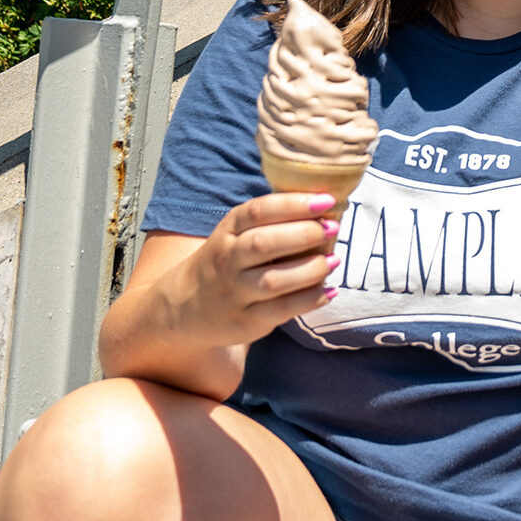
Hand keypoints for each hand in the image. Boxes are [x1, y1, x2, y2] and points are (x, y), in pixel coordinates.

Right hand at [159, 192, 338, 349]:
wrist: (186, 306)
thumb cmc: (230, 258)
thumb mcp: (238, 231)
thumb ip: (274, 218)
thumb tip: (327, 202)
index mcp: (229, 229)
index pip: (259, 211)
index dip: (294, 204)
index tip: (327, 200)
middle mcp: (227, 259)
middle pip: (264, 244)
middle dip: (304, 234)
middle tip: (332, 228)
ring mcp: (234, 292)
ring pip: (274, 280)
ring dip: (310, 269)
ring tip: (333, 260)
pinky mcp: (245, 321)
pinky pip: (281, 310)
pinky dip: (309, 299)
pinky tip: (329, 290)